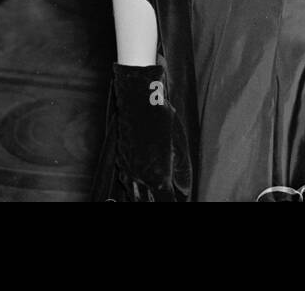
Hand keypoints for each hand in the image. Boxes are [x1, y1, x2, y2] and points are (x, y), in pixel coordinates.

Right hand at [111, 63, 188, 200]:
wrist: (137, 100)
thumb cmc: (162, 119)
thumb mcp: (180, 144)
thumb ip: (182, 171)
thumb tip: (184, 191)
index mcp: (158, 176)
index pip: (165, 202)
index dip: (173, 203)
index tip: (179, 201)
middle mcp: (140, 177)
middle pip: (147, 203)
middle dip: (157, 201)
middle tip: (167, 197)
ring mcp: (127, 170)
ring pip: (134, 195)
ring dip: (145, 198)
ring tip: (155, 195)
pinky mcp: (120, 161)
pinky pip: (126, 182)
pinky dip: (134, 188)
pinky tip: (141, 185)